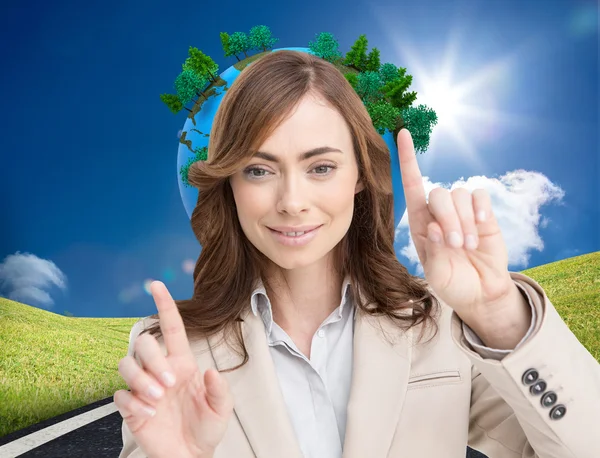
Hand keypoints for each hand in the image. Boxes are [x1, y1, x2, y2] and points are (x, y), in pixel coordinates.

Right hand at [114, 281, 232, 457]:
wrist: (190, 455)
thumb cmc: (206, 427)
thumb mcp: (222, 409)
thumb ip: (219, 389)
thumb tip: (210, 371)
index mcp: (182, 363)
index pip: (171, 327)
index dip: (164, 305)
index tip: (156, 284)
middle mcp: (160, 370)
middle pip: (143, 343)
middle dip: (152, 359)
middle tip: (168, 385)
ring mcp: (144, 387)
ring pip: (126, 364)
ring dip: (140, 380)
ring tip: (157, 399)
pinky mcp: (131, 407)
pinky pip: (120, 395)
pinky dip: (133, 403)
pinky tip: (149, 415)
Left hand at [397, 129, 517, 323]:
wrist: (480, 292)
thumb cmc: (452, 284)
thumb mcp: (437, 274)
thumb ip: (434, 252)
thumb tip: (435, 228)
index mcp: (421, 223)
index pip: (411, 185)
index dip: (407, 160)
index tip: (402, 134)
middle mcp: (439, 213)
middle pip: (438, 194)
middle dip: (448, 218)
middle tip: (456, 246)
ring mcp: (462, 212)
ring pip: (459, 194)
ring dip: (464, 221)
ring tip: (468, 246)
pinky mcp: (483, 213)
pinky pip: (480, 196)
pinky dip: (480, 209)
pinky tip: (482, 227)